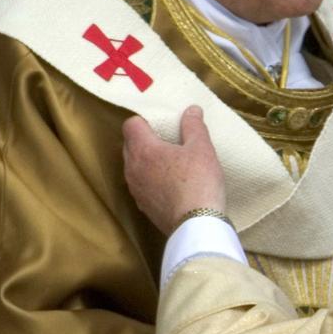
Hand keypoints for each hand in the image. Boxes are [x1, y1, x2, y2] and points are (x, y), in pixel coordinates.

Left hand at [122, 106, 225, 234]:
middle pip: (129, 145)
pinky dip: (151, 180)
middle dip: (144, 140)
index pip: (130, 125)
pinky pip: (141, 185)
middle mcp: (132, 168)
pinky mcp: (142, 206)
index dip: (144, 121)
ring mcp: (135, 189)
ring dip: (146, 161)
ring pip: (133, 167)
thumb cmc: (198, 181)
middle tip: (168, 141)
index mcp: (143, 150)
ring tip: (170, 163)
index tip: (162, 124)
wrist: (195, 224)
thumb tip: (191, 109)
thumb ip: (194, 126)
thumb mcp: (202, 148)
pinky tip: (171, 185)